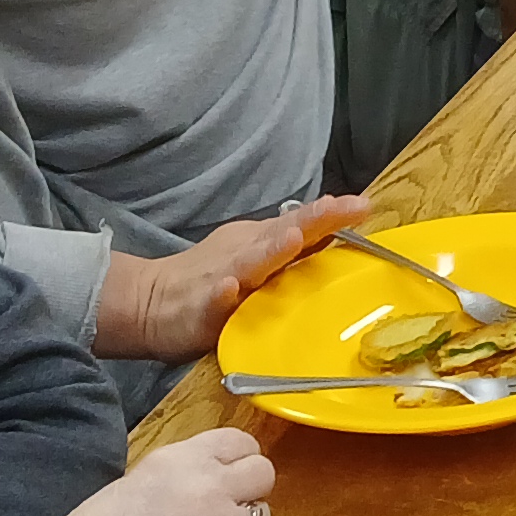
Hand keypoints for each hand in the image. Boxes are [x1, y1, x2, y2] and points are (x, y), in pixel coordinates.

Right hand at [56, 430, 277, 515]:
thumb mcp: (143, 475)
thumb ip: (183, 471)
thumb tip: (205, 477)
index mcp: (188, 459)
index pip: (239, 442)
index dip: (238, 457)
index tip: (230, 470)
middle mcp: (216, 487)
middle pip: (263, 473)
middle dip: (250, 486)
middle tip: (228, 503)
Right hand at [94, 195, 372, 359]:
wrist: (152, 301)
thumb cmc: (215, 277)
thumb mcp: (258, 255)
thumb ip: (296, 247)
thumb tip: (338, 231)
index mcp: (263, 242)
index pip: (302, 222)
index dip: (331, 213)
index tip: (364, 204)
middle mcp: (246, 254)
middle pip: (281, 235)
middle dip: (311, 222)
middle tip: (340, 208)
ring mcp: (222, 279)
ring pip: (249, 264)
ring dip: (270, 251)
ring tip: (293, 239)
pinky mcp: (199, 310)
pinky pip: (211, 301)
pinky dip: (221, 294)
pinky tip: (228, 290)